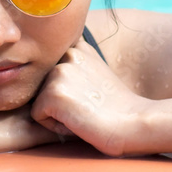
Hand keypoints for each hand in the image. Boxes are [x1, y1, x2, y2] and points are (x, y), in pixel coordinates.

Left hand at [31, 38, 151, 155]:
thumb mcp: (96, 72)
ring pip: (39, 100)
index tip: (91, 94)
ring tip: (84, 113)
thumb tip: (46, 63)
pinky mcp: (53, 93)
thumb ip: (76, 64)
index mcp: (78, 46)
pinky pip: (38, 116)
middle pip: (43, 86)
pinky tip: (79, 121)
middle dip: (60, 100)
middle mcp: (67, 53)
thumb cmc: (116, 106)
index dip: (67, 88)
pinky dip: (55, 125)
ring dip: (57, 113)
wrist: (133, 124)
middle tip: (88, 106)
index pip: (52, 70)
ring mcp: (59, 72)